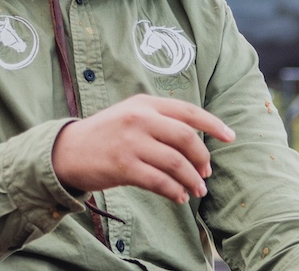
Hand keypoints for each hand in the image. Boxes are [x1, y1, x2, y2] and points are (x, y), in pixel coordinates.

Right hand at [51, 94, 234, 203]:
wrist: (69, 150)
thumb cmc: (105, 134)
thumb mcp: (130, 114)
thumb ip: (159, 120)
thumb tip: (196, 141)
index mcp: (145, 102)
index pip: (188, 111)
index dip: (213, 124)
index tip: (230, 136)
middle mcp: (139, 118)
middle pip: (186, 137)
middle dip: (202, 158)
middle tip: (206, 172)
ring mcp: (131, 141)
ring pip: (176, 162)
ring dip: (191, 179)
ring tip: (196, 191)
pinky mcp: (123, 165)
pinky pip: (159, 181)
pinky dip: (174, 191)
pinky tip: (179, 197)